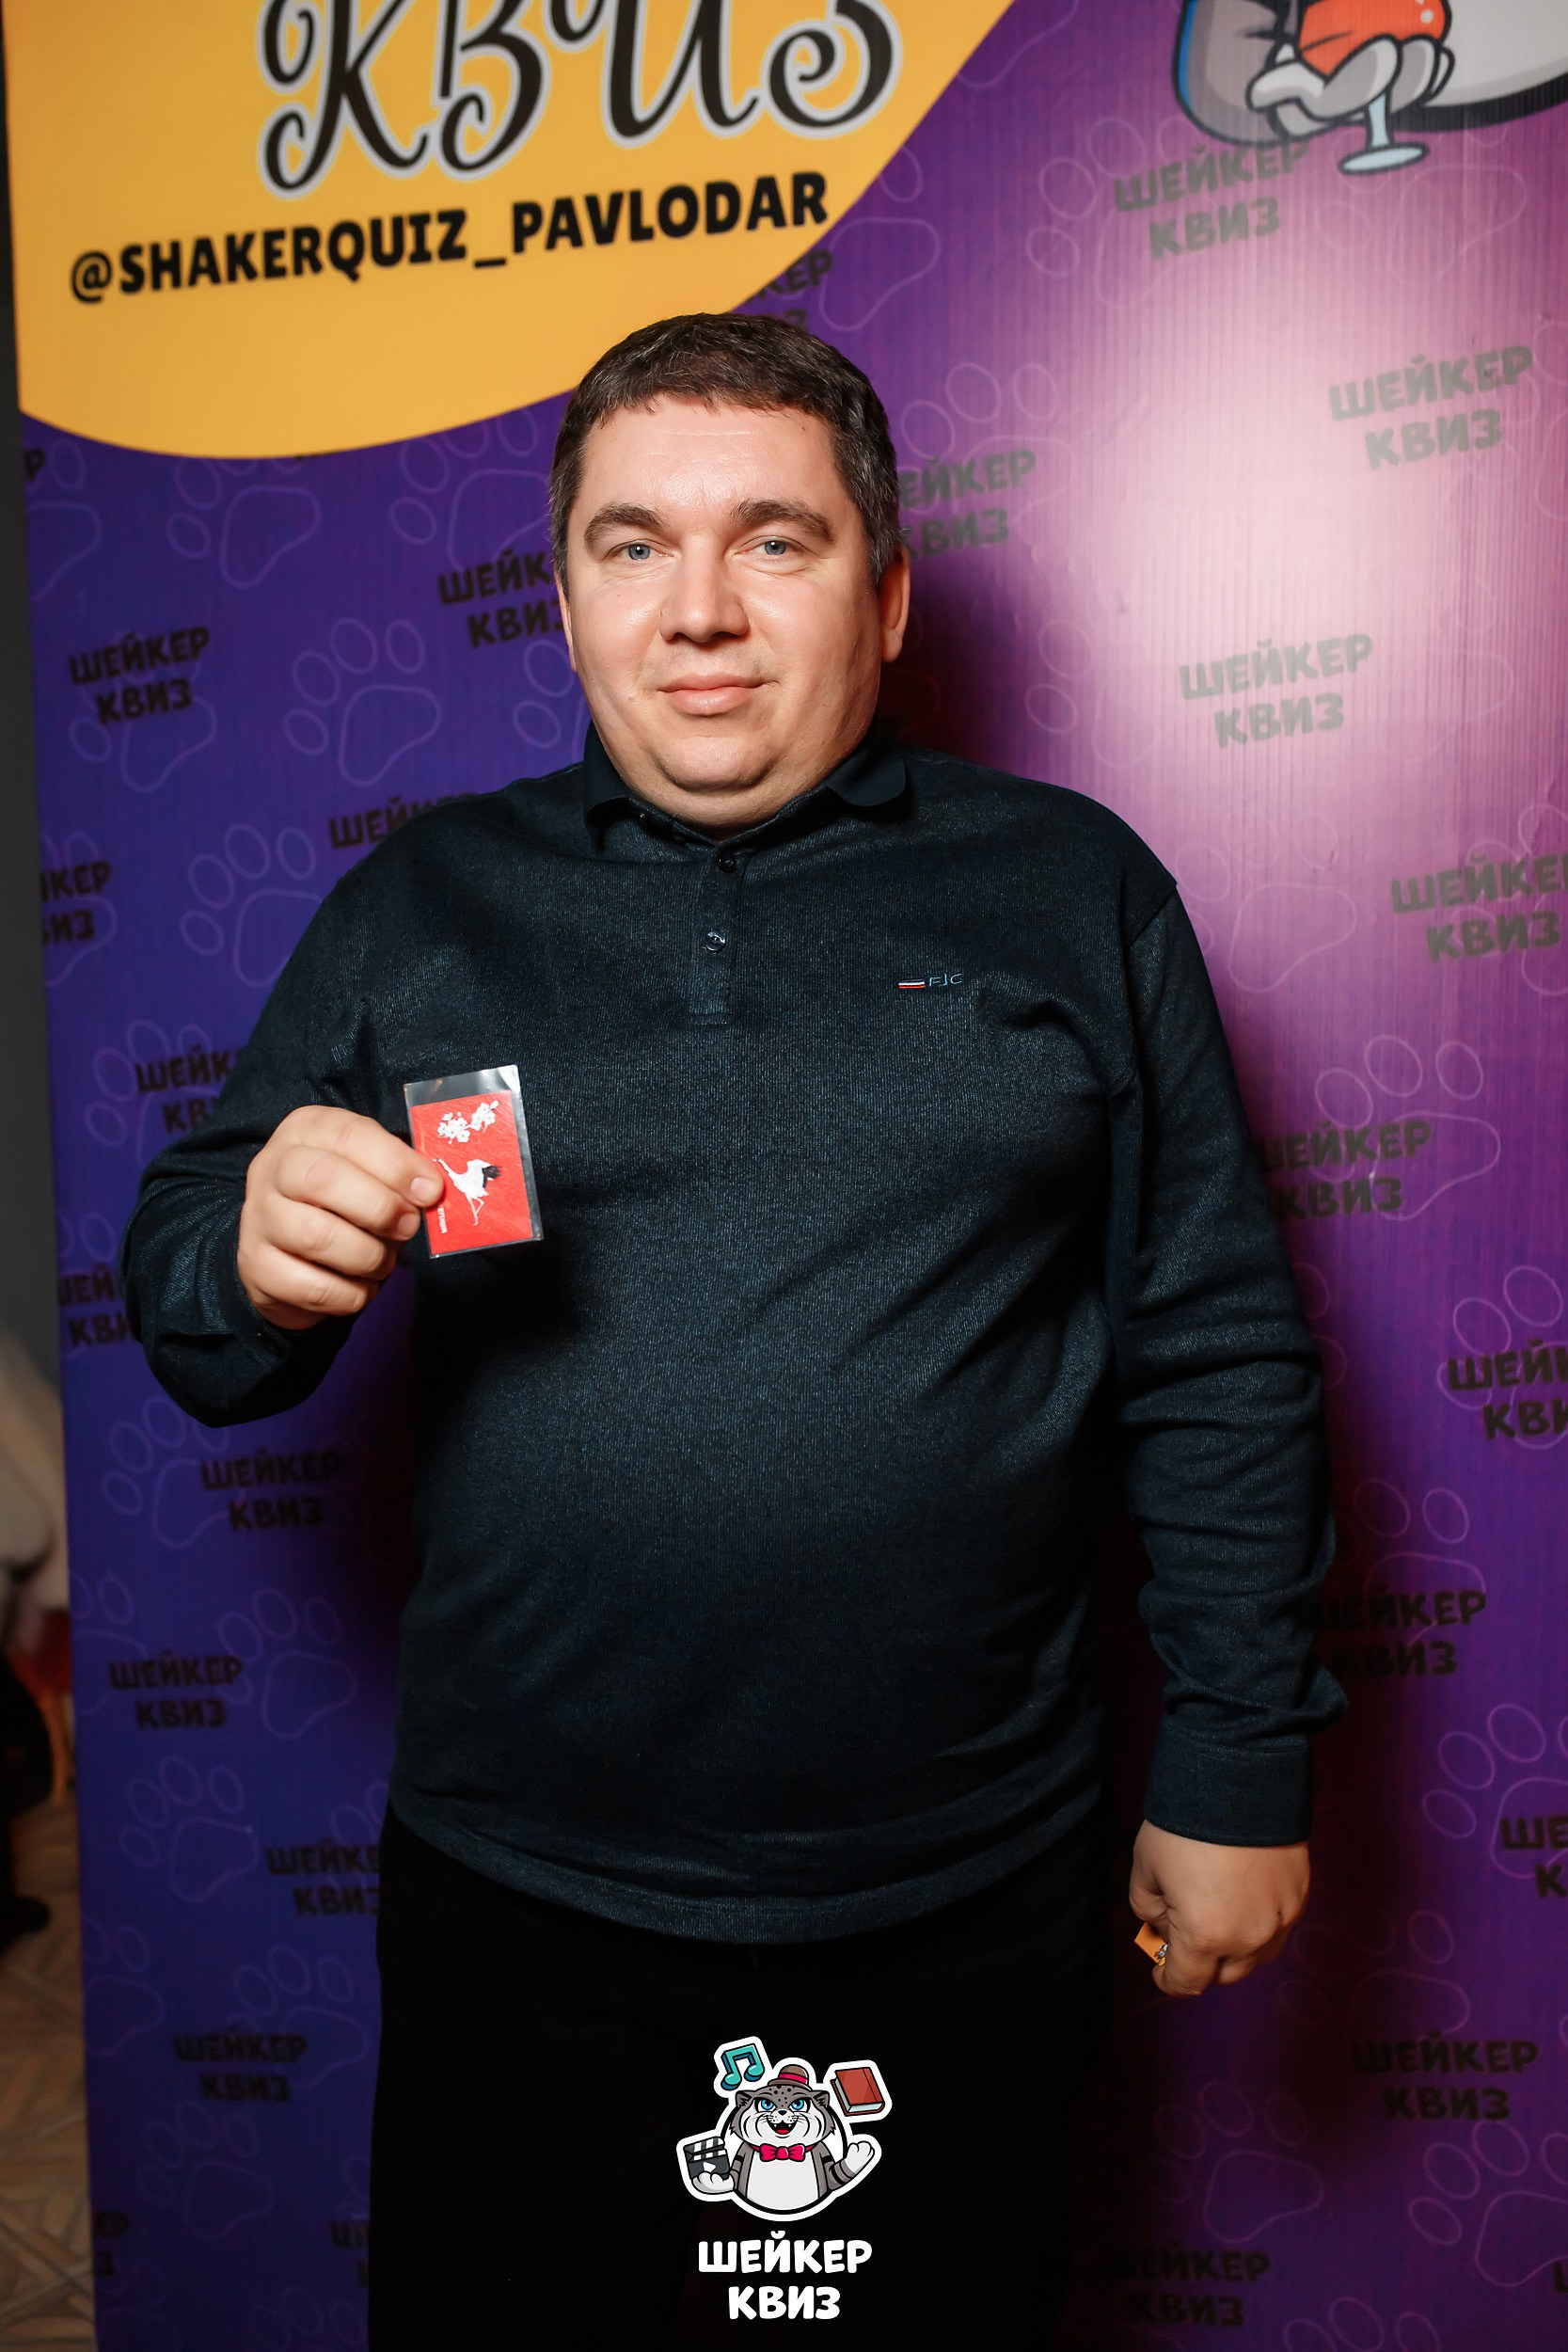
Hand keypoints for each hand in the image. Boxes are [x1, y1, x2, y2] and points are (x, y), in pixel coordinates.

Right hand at [237, 1106, 441, 1329]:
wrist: (288, 1248)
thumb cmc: (343, 1200)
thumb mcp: (369, 1170)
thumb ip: (398, 1173)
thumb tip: (430, 1190)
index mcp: (305, 1131)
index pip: (349, 1135)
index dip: (395, 1165)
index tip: (430, 1191)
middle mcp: (271, 1168)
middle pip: (322, 1180)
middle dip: (380, 1208)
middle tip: (408, 1226)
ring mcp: (258, 1219)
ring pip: (317, 1237)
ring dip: (368, 1257)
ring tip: (384, 1261)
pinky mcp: (257, 1268)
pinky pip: (313, 1287)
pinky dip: (351, 1294)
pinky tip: (361, 1286)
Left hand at [1129, 1821, 1307, 1998]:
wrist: (1237, 1777)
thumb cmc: (1184, 1823)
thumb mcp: (1145, 1867)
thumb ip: (1148, 1908)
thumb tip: (1163, 1927)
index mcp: (1205, 1936)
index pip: (1187, 1982)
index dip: (1168, 1980)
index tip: (1161, 1972)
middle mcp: (1249, 1937)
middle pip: (1224, 1974)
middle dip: (1201, 1963)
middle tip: (1183, 1936)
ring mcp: (1280, 1918)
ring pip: (1256, 1956)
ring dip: (1234, 1948)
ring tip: (1215, 1915)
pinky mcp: (1299, 1896)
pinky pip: (1278, 1928)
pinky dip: (1259, 1924)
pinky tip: (1242, 1898)